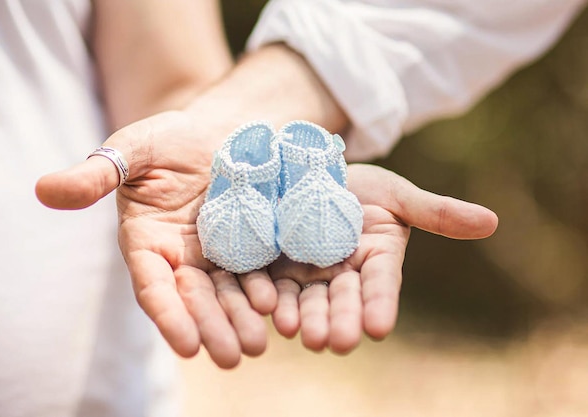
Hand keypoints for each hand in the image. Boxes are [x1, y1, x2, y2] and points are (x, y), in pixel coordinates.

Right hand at [35, 112, 275, 367]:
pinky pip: (257, 272)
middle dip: (211, 328)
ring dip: (241, 319)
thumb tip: (44, 190)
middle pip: (195, 299)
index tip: (185, 346)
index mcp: (147, 242)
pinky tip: (279, 308)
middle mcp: (181, 257)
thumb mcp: (132, 150)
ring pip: (227, 293)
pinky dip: (266, 291)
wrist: (216, 131)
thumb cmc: (166, 141)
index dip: (168, 314)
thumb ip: (96, 174)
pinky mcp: (249, 245)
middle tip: (231, 358)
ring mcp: (217, 254)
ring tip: (258, 343)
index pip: (153, 286)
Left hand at [267, 163, 497, 353]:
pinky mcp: (274, 267)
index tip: (379, 327)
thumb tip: (492, 222)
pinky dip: (270, 299)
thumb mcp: (397, 194)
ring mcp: (307, 273)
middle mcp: (342, 274)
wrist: (310, 172)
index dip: (380, 305)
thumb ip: (435, 212)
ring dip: (305, 319)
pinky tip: (268, 310)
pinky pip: (271, 286)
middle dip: (340, 322)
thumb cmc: (361, 185)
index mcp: (376, 259)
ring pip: (306, 301)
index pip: (381, 285)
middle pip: (342, 301)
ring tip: (302, 334)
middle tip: (336, 343)